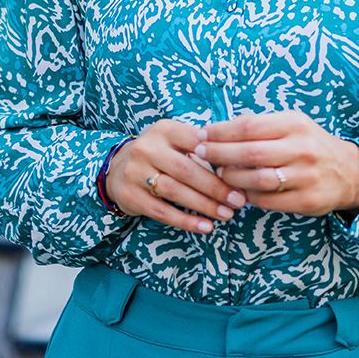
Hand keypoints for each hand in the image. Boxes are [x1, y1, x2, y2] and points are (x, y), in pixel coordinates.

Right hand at [106, 119, 248, 233]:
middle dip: (216, 187)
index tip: (240, 171)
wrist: (118, 169)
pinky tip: (205, 227)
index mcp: (164, 130)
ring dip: (204, 205)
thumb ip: (201, 147)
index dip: (218, 156)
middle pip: (186, 170)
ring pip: (175, 191)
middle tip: (238, 200)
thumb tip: (239, 161)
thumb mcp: (175, 140)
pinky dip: (186, 221)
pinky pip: (162, 212)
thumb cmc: (161, 154)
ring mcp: (136, 172)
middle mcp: (147, 148)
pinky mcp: (131, 196)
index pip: (194, 140)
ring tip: (226, 215)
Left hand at [198, 110, 358, 216]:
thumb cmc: (309, 144)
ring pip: (258, 180)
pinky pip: (269, 201)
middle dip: (219, 154)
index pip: (249, 126)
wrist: (349, 171)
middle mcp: (302, 149)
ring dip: (232, 178)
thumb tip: (217, 129)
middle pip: (250, 153)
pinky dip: (249, 196)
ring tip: (221, 173)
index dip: (220, 132)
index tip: (201, 135)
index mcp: (295, 124)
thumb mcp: (291, 124)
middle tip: (201, 154)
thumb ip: (259, 124)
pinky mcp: (308, 200)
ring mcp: (306, 176)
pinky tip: (240, 191)